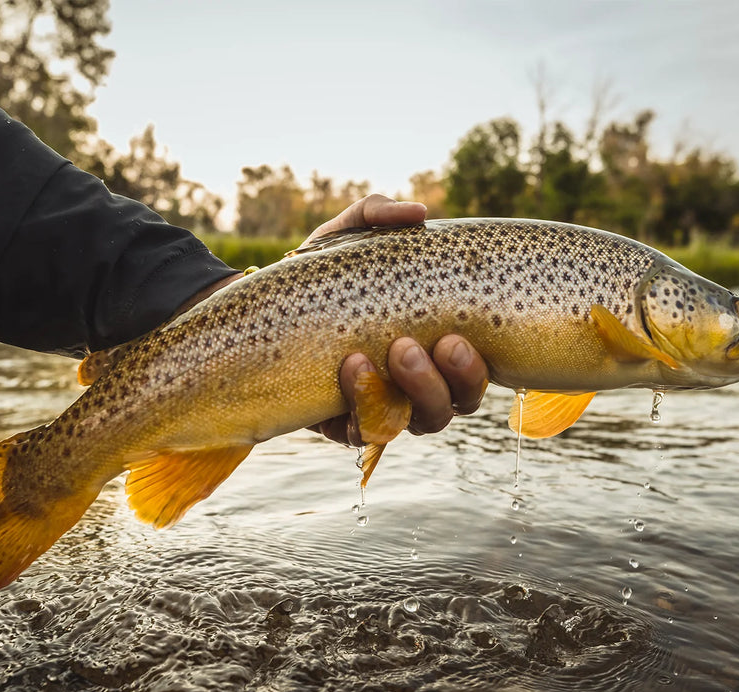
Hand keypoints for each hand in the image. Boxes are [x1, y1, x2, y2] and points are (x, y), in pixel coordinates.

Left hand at [304, 194, 489, 445]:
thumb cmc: (323, 271)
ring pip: (416, 423)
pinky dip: (363, 406)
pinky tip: (349, 369)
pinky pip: (363, 433)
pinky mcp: (341, 423)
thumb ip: (379, 215)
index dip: (473, 368)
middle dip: (447, 381)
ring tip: (386, 352)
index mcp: (434, 347)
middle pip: (454, 405)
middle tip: (413, 345)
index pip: (472, 373)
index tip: (455, 338)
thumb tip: (419, 212)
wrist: (265, 302)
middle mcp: (415, 385)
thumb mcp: (348, 235)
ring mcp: (379, 407)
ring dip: (411, 392)